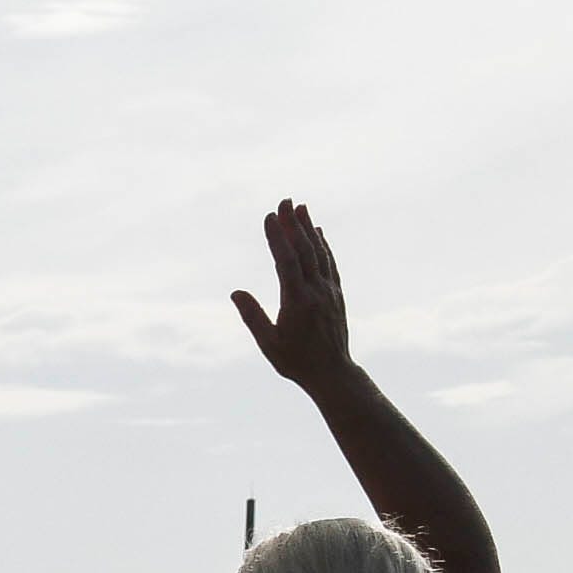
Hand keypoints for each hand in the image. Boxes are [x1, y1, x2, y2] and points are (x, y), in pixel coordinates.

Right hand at [231, 199, 354, 391]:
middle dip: (293, 224)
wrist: (332, 372)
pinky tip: (317, 232)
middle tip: (285, 200)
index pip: (287, 262)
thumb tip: (236, 292)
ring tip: (300, 207)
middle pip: (305, 250)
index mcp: (298, 302)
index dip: (278, 238)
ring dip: (309, 229)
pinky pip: (329, 263)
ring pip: (319, 252)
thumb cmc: (295, 361)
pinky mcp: (336, 293)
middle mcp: (317, 291)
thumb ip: (252, 316)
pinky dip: (323, 245)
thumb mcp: (268, 343)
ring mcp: (329, 290)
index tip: (269, 217)